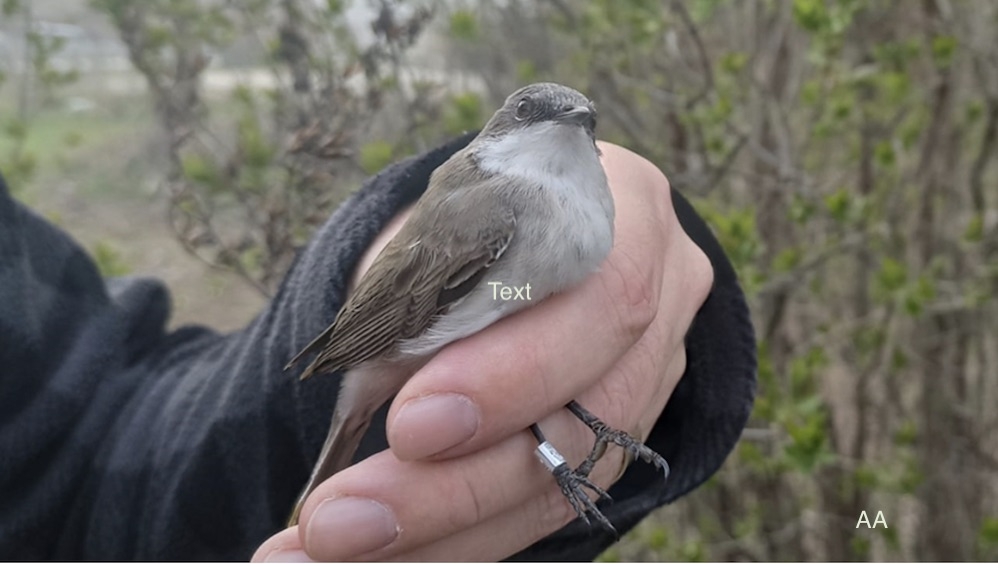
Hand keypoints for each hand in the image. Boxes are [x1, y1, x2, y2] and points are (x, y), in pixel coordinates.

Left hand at [252, 142, 713, 561]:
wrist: (522, 237)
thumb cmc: (475, 216)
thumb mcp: (443, 222)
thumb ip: (424, 287)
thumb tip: (373, 390)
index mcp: (627, 213)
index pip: (602, 299)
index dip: (515, 373)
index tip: (410, 425)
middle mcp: (660, 302)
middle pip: (587, 416)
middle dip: (458, 482)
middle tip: (341, 521)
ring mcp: (648, 380)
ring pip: (565, 484)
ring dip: (444, 531)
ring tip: (331, 549)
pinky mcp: (616, 441)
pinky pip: (546, 508)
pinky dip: (459, 541)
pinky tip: (388, 554)